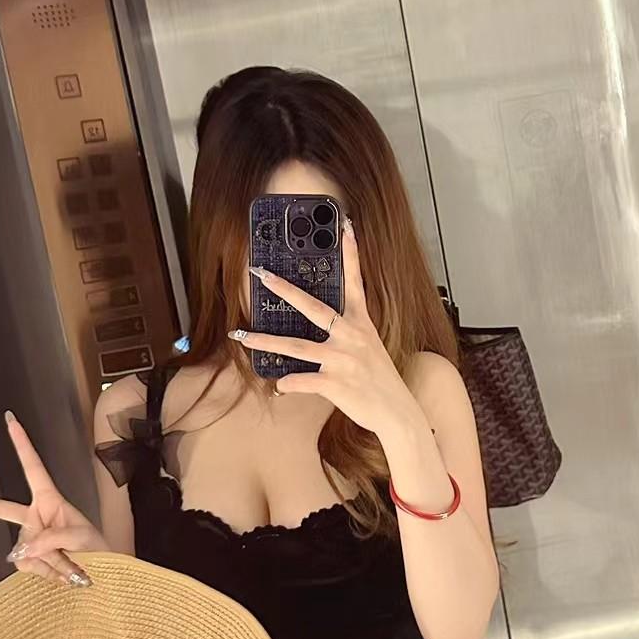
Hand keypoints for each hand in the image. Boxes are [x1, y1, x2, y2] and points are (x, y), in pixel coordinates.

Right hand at [0, 411, 107, 586]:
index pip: (33, 468)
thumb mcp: (82, 538)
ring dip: (52, 562)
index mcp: (50, 500)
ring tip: (74, 566)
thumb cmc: (98, 549)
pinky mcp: (26, 558)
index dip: (22, 444)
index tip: (11, 420)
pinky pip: (27, 566)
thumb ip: (53, 540)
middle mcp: (34, 517)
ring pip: (27, 551)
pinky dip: (47, 573)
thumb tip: (22, 550)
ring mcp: (27, 538)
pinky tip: (63, 575)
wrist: (101, 574)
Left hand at [229, 219, 424, 442]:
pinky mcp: (336, 384)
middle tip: (263, 274)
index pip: (355, 282)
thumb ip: (349, 330)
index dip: (351, 254)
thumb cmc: (379, 378)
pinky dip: (288, 383)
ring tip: (242, 337)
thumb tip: (326, 322)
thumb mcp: (370, 346)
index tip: (345, 227)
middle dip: (285, 289)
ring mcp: (343, 360)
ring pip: (297, 346)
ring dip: (266, 342)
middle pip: (313, 307)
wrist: (396, 411)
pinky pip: (303, 381)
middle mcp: (351, 337)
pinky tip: (279, 384)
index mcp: (361, 324)